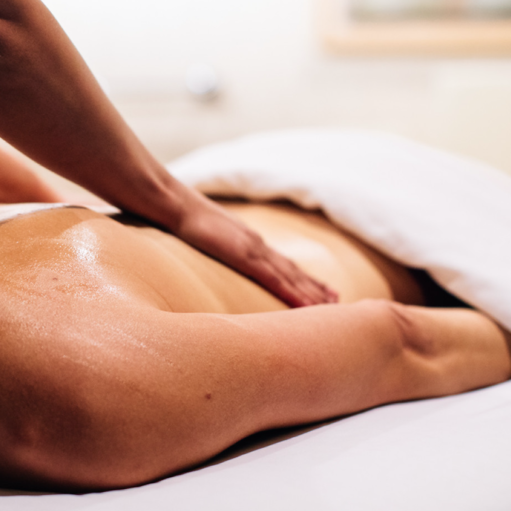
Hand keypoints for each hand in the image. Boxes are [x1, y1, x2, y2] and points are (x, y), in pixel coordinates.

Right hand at [167, 192, 337, 307]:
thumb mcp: (199, 235)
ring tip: (333, 306)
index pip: (277, 262)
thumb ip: (209, 245)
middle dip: (313, 286)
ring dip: (312, 292)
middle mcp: (255, 245)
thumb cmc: (180, 219)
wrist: (173, 204)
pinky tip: (310, 306)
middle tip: (337, 302)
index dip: (297, 276)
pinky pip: (276, 279)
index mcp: (245, 241)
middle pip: (291, 270)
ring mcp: (253, 250)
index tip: (314, 287)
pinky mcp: (245, 256)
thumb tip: (205, 253)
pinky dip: (295, 293)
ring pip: (291, 276)